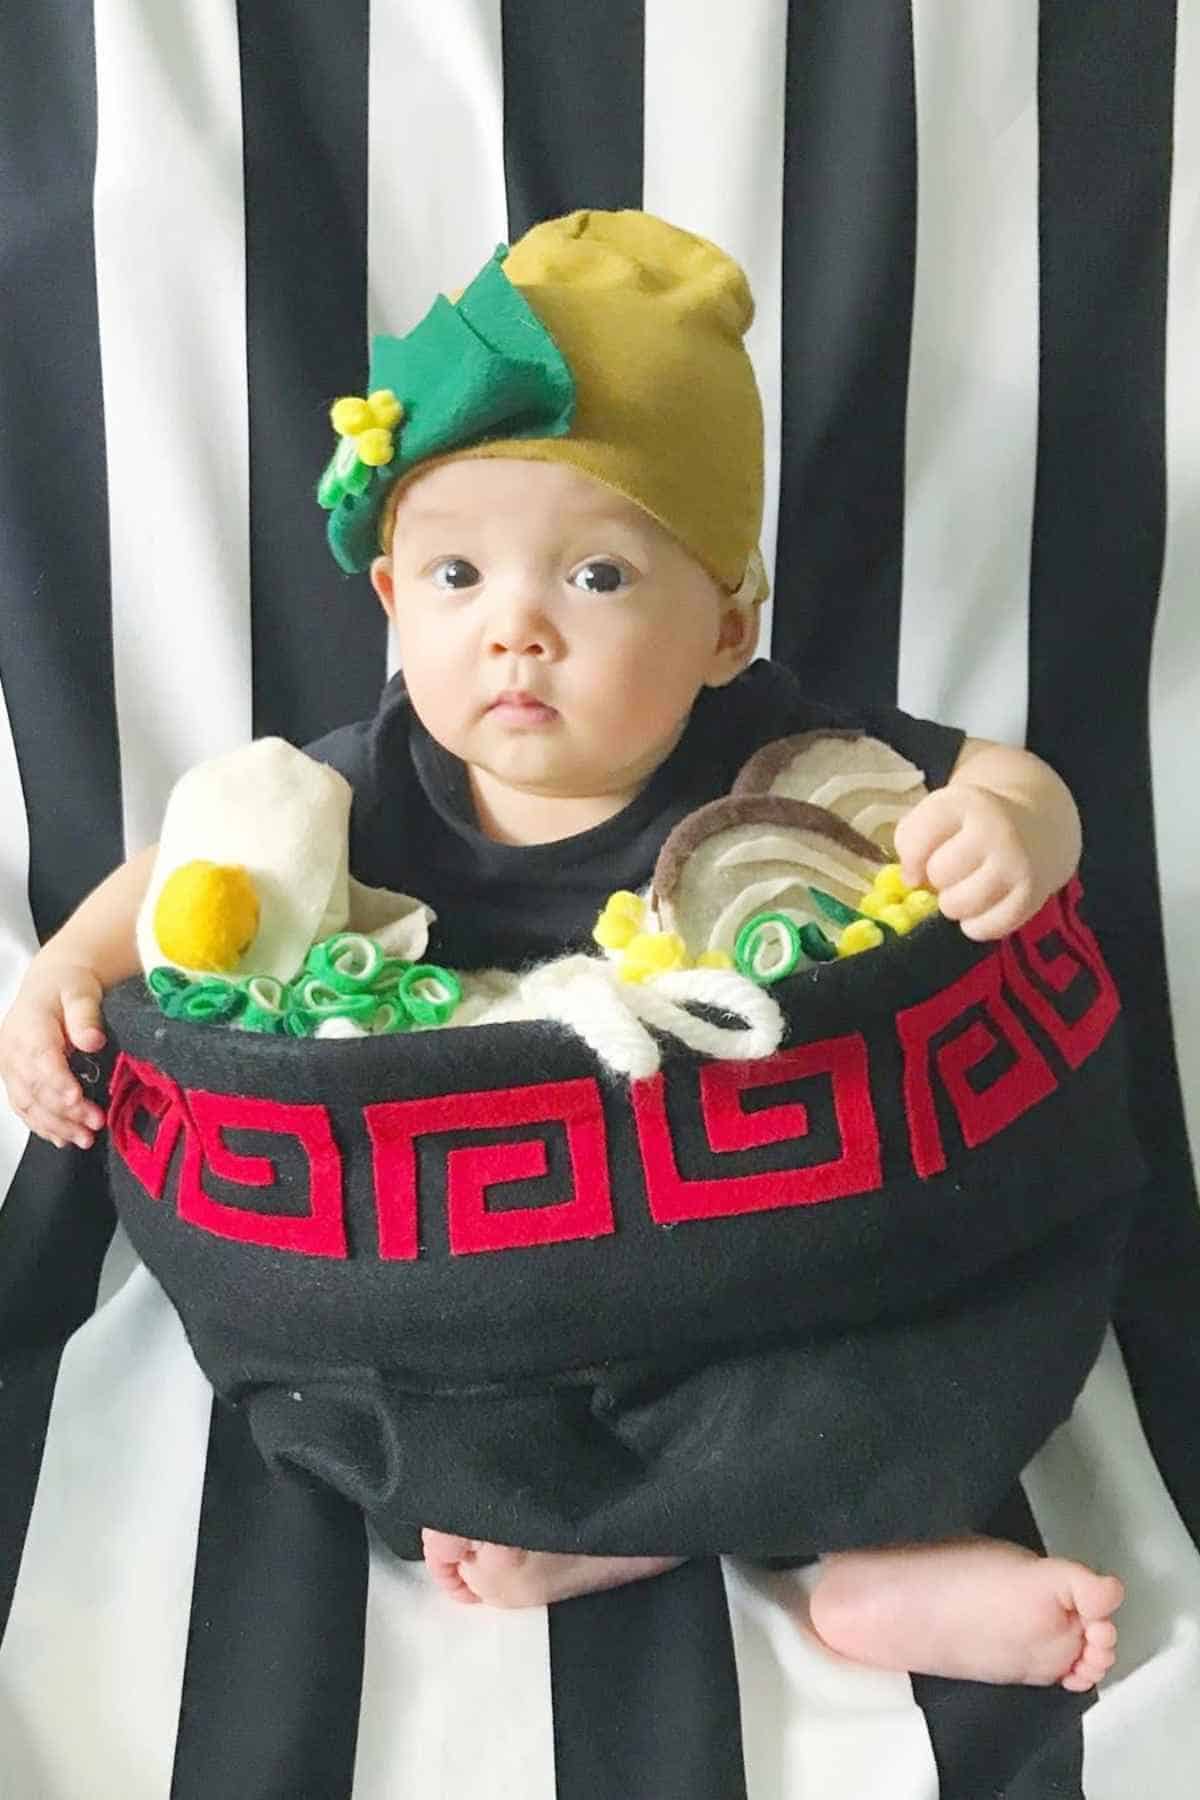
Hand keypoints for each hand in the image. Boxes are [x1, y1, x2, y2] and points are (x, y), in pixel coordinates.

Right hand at [0, 960, 107, 1149]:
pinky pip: (25, 1108)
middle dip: (64, 1111)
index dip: (56, 1081)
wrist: (52, 984)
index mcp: (27, 1025)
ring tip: (85, 1139)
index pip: (39, 1058)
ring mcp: (10, 1067)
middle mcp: (12, 1049)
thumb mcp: (81, 990)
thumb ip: (85, 1015)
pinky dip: (44, 1126)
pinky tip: (64, 1139)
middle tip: (96, 1123)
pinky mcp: (15, 1079)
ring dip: (56, 1125)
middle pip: (34, 1087)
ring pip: (28, 1103)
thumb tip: (92, 1040)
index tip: (76, 1099)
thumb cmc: (68, 986)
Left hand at [893, 784, 1041, 941]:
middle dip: (937, 879)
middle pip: (937, 874)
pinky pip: (985, 928)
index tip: (919, 862)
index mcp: (964, 803)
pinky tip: (982, 908)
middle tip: (952, 873)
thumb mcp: (940, 813)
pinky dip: (976, 926)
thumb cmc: (974, 825)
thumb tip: (911, 880)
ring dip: (953, 905)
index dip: (910, 860)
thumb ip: (911, 839)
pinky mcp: (1031, 897)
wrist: (1037, 826)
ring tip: (965, 890)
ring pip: (956, 905)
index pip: (914, 841)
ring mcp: (1016, 864)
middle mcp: (995, 830)